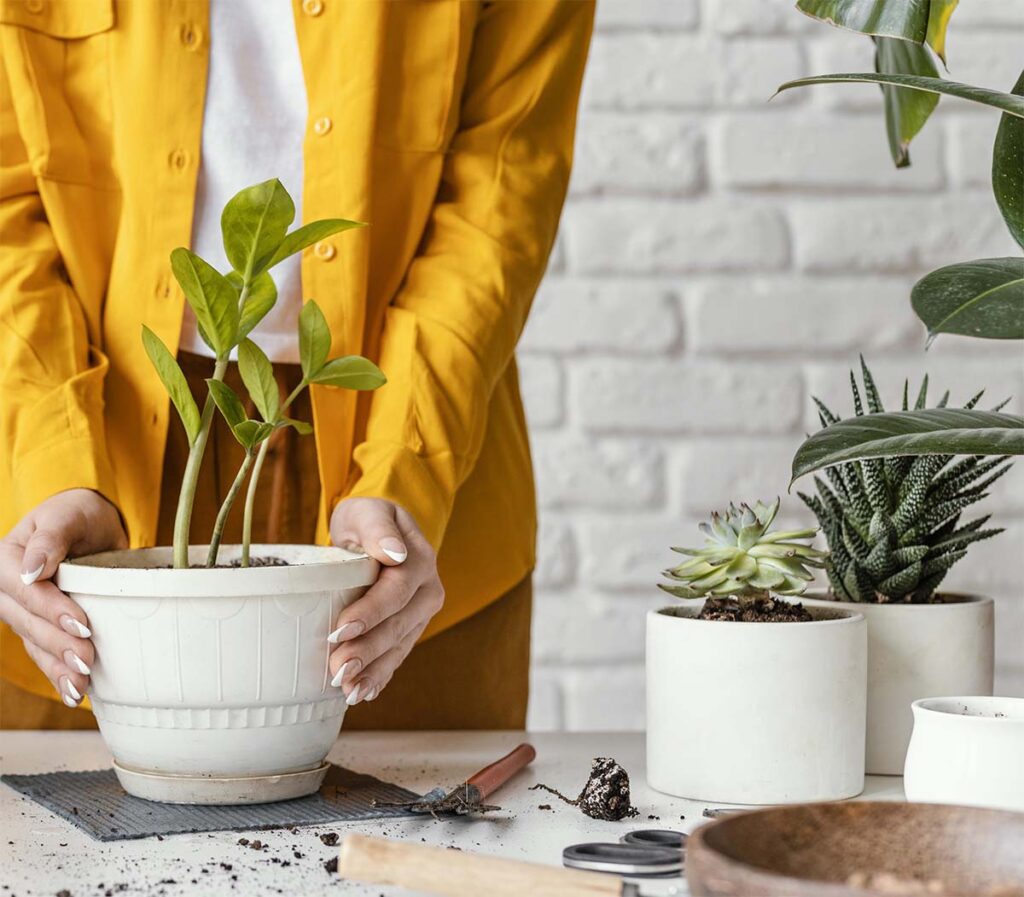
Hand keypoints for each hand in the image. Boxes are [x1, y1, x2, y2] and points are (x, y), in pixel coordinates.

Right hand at [0, 489, 126, 705]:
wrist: (88, 524)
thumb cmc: (76, 515)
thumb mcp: (67, 515)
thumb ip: (51, 538)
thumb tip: (33, 569)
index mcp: (6, 561)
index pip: (27, 591)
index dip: (52, 609)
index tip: (82, 624)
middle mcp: (7, 591)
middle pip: (29, 623)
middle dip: (58, 644)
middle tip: (88, 659)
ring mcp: (22, 612)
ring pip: (35, 644)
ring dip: (57, 668)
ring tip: (80, 687)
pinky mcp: (41, 627)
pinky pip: (45, 654)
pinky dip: (58, 674)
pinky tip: (75, 694)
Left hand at [328, 497, 443, 704]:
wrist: (380, 532)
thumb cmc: (368, 520)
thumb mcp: (368, 513)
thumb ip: (379, 529)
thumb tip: (395, 553)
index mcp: (420, 560)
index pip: (397, 590)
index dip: (371, 612)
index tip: (341, 629)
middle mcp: (427, 590)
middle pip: (399, 624)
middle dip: (368, 649)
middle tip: (338, 669)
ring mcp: (421, 613)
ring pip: (399, 645)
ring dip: (373, 669)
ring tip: (348, 689)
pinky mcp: (410, 629)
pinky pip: (397, 654)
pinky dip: (380, 675)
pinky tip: (364, 692)